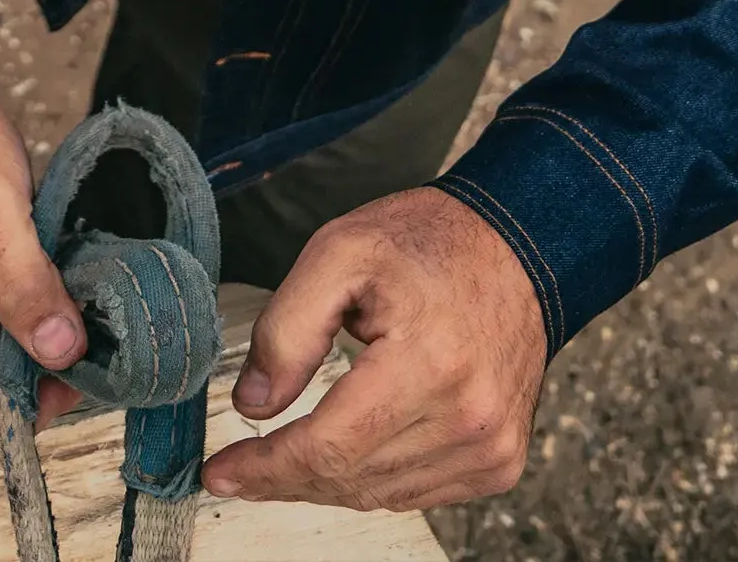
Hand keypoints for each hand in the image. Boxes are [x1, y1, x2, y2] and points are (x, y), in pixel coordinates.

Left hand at [202, 187, 546, 510]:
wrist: (517, 244)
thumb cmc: (429, 243)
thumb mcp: (341, 251)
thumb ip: (287, 328)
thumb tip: (254, 404)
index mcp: (429, 361)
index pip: (329, 448)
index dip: (266, 468)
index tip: (220, 472)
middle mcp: (469, 416)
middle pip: (350, 479)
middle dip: (286, 476)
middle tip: (243, 464)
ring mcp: (491, 445)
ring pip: (380, 495)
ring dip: (330, 479)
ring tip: (300, 444)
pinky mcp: (501, 461)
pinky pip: (418, 495)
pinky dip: (375, 479)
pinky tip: (359, 442)